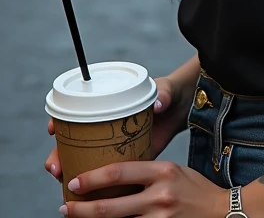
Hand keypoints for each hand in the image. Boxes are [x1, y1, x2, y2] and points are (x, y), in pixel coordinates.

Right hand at [45, 75, 192, 181]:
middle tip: (56, 168)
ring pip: (83, 163)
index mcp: (108, 106)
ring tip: (66, 186)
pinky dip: (95, 189)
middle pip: (71, 143)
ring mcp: (113, 147)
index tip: (53, 129)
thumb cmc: (168, 94)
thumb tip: (159, 105)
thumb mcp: (165, 91)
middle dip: (58, 156)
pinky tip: (88, 200)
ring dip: (71, 174)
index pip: (75, 111)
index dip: (60, 120)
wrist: (182, 109)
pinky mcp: (127, 163)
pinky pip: (106, 178)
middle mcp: (105, 127)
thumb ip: (162, 95)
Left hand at [57, 161, 227, 216]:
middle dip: (83, 209)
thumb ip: (146, 173)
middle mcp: (160, 196)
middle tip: (66, 207)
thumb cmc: (194, 188)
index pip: (119, 173)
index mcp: (162, 171)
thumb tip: (113, 177)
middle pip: (111, 206)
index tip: (74, 182)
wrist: (220, 211)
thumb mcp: (172, 170)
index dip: (92, 179)